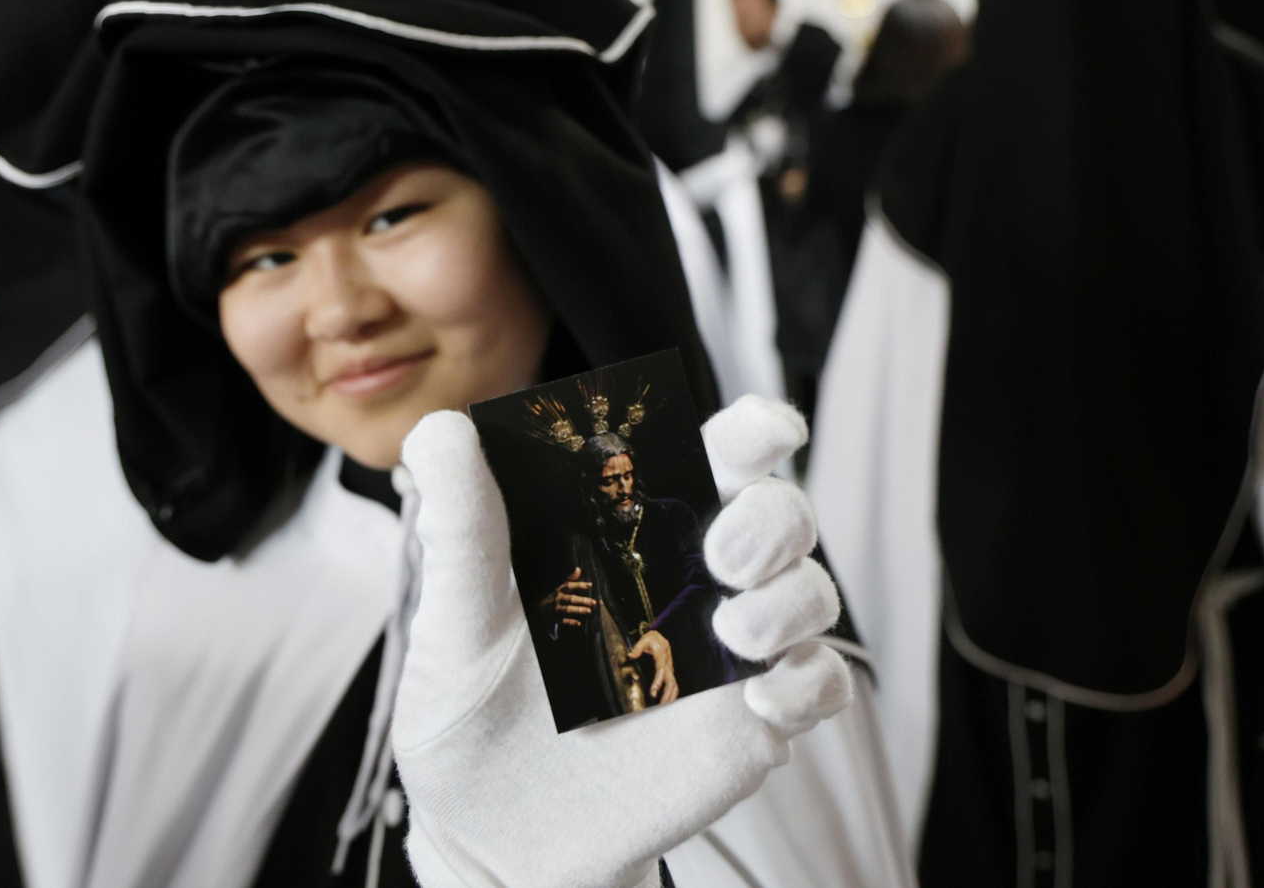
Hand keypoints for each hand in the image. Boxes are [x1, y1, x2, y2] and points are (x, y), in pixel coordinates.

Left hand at [391, 396, 848, 887]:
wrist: (494, 834)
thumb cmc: (471, 714)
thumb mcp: (455, 620)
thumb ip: (462, 526)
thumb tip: (442, 430)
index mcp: (627, 532)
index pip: (706, 455)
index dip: (753, 431)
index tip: (766, 433)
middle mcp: (688, 579)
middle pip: (778, 511)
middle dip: (774, 519)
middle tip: (724, 558)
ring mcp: (725, 653)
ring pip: (811, 589)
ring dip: (793, 600)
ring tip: (735, 640)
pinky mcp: (748, 722)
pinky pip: (821, 683)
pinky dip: (811, 681)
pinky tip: (762, 702)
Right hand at [538, 567, 594, 627]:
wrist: (540, 609)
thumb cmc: (555, 596)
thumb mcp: (561, 586)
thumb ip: (570, 579)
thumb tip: (578, 569)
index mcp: (560, 590)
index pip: (570, 586)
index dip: (579, 585)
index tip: (590, 585)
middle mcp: (558, 599)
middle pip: (571, 599)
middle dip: (582, 600)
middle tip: (594, 602)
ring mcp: (556, 609)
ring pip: (568, 610)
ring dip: (578, 610)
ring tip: (589, 611)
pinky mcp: (555, 618)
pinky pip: (563, 621)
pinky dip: (570, 622)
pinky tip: (579, 623)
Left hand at [626, 629, 677, 703]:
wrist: (661, 638)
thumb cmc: (652, 639)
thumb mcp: (644, 639)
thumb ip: (638, 648)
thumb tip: (630, 656)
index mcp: (662, 656)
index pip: (661, 671)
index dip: (658, 682)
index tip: (653, 692)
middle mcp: (668, 664)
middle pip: (671, 681)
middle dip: (667, 694)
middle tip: (660, 706)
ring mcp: (670, 669)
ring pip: (674, 684)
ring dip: (671, 696)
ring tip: (664, 707)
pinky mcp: (670, 672)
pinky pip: (673, 684)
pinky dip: (672, 694)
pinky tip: (667, 702)